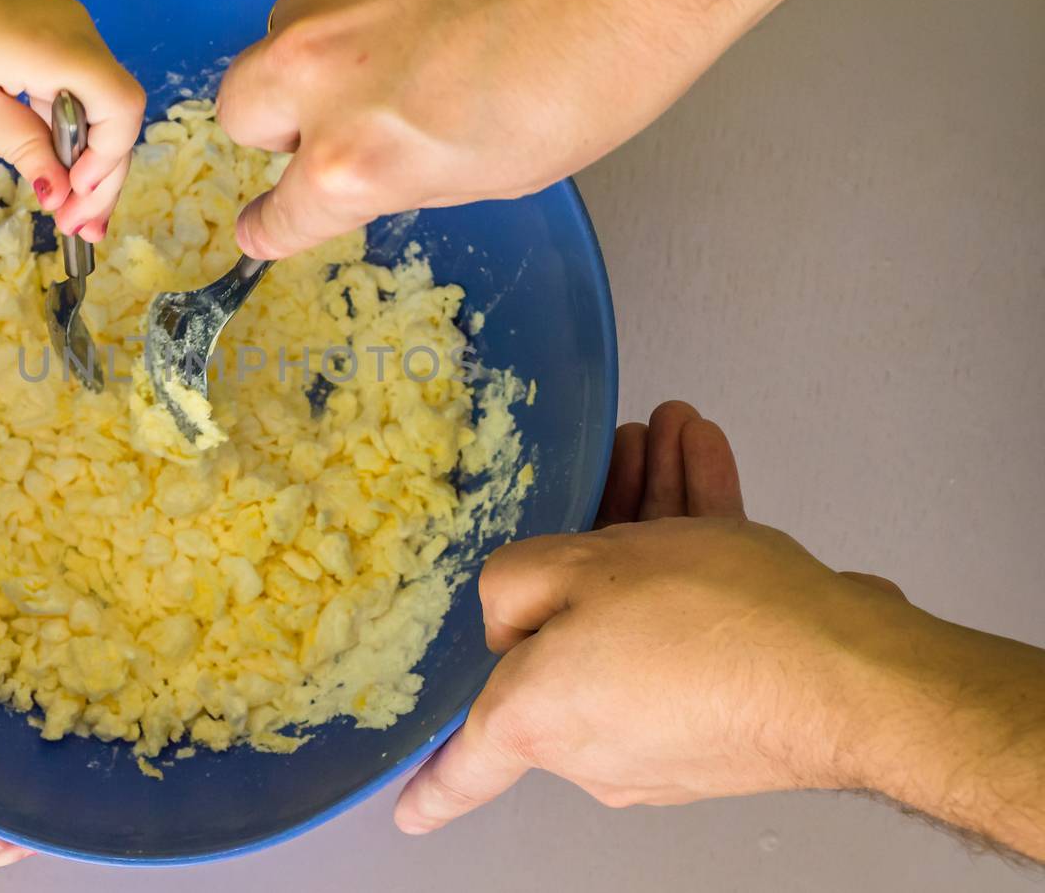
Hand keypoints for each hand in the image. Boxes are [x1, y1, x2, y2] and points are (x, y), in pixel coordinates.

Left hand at [0, 0, 145, 241]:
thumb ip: (22, 147)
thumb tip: (61, 192)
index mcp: (55, 48)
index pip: (122, 109)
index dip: (108, 160)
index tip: (73, 196)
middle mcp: (77, 30)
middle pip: (119, 112)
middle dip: (103, 175)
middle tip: (78, 227)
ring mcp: (70, 25)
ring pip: (103, 103)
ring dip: (91, 158)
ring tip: (69, 210)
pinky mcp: (57, 28)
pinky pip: (82, 86)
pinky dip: (74, 129)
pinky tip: (58, 166)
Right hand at [218, 0, 970, 258]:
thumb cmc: (605, 60)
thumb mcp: (500, 172)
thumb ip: (401, 179)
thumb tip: (356, 181)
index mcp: (357, 158)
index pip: (277, 216)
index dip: (278, 223)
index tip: (270, 224)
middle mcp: (318, 67)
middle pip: (243, 111)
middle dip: (284, 121)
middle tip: (355, 109)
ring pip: (290, 23)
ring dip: (335, 36)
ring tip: (435, 19)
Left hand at [393, 401, 914, 828]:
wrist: (850, 679)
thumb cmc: (708, 624)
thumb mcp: (582, 565)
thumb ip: (519, 578)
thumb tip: (516, 608)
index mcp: (536, 719)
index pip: (465, 767)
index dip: (431, 791)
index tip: (403, 816)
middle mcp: (591, 743)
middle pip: (568, 632)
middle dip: (595, 533)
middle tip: (619, 456)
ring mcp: (659, 733)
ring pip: (635, 612)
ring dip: (652, 518)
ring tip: (669, 436)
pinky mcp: (721, 715)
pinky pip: (689, 625)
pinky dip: (696, 548)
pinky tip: (703, 456)